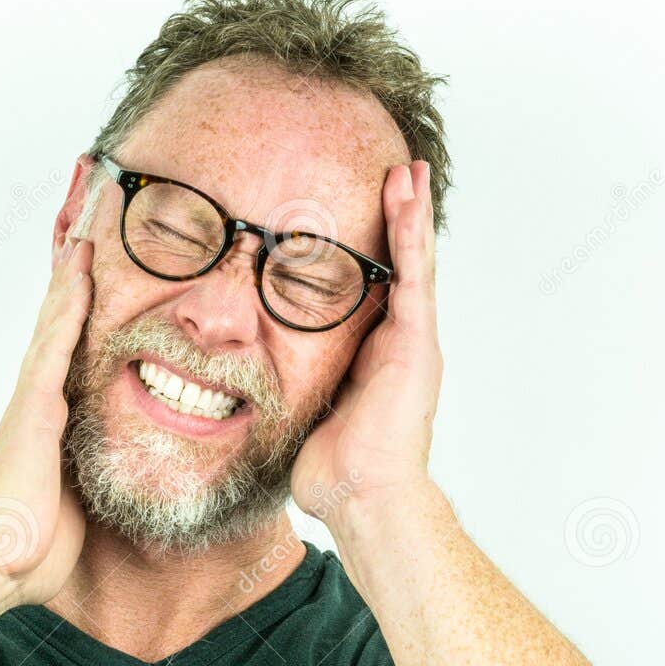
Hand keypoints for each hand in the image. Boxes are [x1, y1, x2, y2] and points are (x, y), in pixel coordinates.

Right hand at [0, 236, 91, 607]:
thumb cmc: (34, 542)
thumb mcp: (74, 500)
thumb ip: (87, 474)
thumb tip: (117, 474)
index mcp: (47, 425)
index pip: (64, 360)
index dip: (75, 321)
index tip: (89, 286)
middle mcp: (36, 405)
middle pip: (55, 333)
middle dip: (70, 290)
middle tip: (84, 244)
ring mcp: (32, 404)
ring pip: (53, 329)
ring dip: (69, 285)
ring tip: (82, 244)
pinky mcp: (33, 410)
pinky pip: (55, 349)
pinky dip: (68, 312)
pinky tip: (78, 281)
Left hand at [290, 162, 441, 525]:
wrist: (362, 497)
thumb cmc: (333, 470)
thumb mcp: (304, 409)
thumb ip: (292, 384)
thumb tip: (249, 381)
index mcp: (376, 355)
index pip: (375, 287)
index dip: (373, 248)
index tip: (359, 210)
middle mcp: (400, 342)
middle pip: (400, 265)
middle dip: (398, 218)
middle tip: (396, 172)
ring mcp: (413, 341)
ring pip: (413, 261)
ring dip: (409, 211)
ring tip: (405, 169)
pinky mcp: (415, 342)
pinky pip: (412, 274)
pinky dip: (410, 231)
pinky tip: (406, 194)